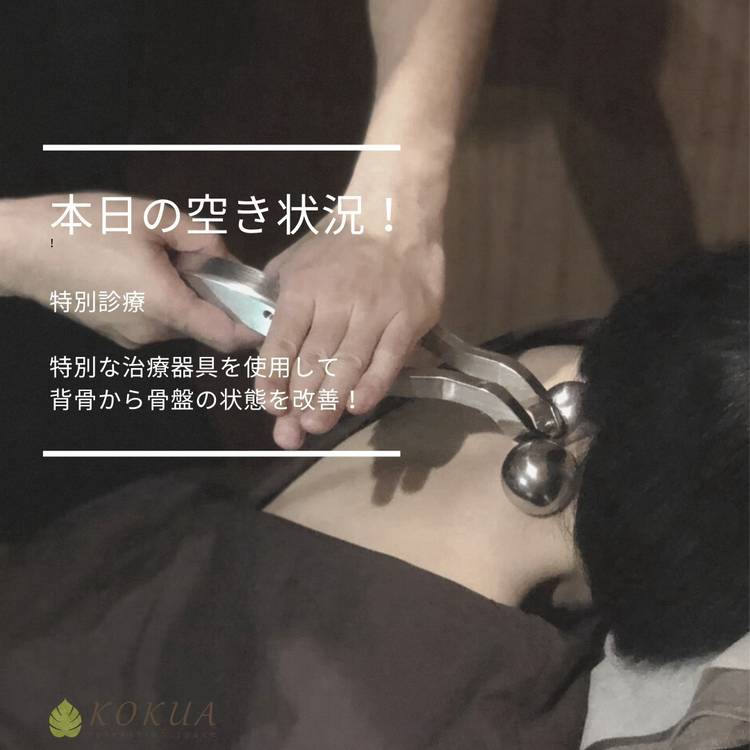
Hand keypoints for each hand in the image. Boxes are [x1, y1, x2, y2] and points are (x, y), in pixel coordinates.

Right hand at [0, 193, 256, 350]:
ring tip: (159, 258)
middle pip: (205, 325)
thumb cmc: (83, 227)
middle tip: (197, 259)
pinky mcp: (116, 333)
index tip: (261, 307)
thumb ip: (201, 237)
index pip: (228, 337)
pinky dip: (163, 301)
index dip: (251, 326)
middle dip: (212, 296)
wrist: (17, 248)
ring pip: (180, 322)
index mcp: (167, 306)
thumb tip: (225, 258)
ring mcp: (132, 337)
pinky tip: (138, 270)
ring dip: (185, 296)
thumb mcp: (151, 216)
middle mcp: (153, 333)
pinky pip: (156, 321)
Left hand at [258, 227, 443, 448]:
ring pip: (348, 363)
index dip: (272, 376)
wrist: (394, 213)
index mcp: (303, 289)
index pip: (282, 340)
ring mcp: (375, 311)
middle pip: (314, 359)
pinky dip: (373, 384)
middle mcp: (336, 302)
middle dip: (300, 398)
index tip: (268, 404)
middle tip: (294, 430)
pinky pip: (388, 357)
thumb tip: (259, 333)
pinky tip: (358, 405)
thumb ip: (276, 296)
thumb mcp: (296, 259)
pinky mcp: (408, 318)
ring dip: (331, 398)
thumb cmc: (340, 240)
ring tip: (317, 424)